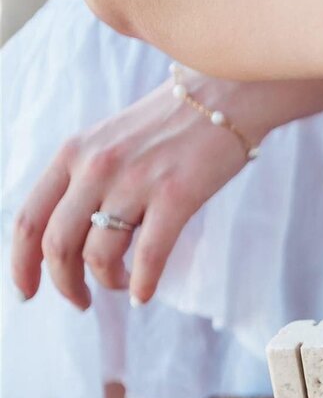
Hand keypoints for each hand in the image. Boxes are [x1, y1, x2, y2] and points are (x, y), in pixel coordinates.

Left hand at [11, 72, 253, 309]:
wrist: (225, 96)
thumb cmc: (171, 123)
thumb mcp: (109, 140)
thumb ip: (84, 178)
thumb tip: (71, 233)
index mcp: (73, 154)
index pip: (29, 219)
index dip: (21, 264)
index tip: (27, 292)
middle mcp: (96, 167)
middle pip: (58, 245)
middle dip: (64, 285)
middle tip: (80, 301)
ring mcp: (136, 181)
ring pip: (99, 254)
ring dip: (107, 283)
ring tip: (120, 286)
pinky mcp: (177, 195)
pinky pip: (149, 254)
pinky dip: (142, 283)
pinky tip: (144, 294)